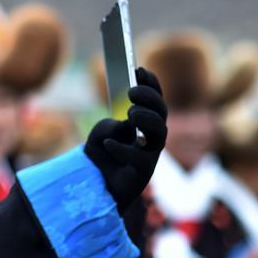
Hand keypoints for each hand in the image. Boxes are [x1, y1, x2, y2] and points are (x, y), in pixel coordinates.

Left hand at [84, 67, 167, 211]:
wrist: (95, 188)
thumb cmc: (101, 159)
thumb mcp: (97, 136)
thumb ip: (107, 126)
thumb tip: (123, 127)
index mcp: (143, 126)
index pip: (154, 101)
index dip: (151, 84)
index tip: (139, 68)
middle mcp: (151, 140)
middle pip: (161, 114)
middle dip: (151, 98)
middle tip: (132, 91)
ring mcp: (149, 157)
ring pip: (161, 134)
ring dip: (147, 120)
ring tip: (130, 114)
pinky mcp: (142, 174)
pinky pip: (140, 159)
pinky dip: (123, 149)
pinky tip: (109, 144)